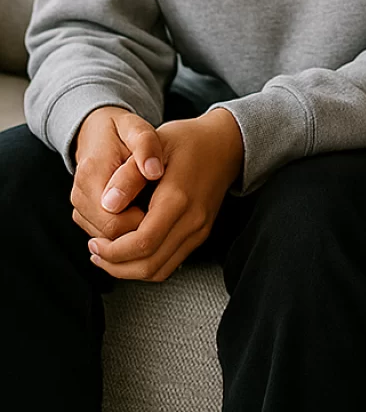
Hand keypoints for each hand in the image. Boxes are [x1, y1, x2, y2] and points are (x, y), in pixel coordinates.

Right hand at [72, 106, 164, 243]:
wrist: (97, 131)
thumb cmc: (123, 130)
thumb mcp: (138, 129)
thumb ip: (146, 147)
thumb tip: (154, 172)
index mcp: (92, 176)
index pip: (114, 221)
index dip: (142, 222)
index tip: (163, 207)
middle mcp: (80, 196)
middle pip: (109, 235)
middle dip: (138, 229)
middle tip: (162, 210)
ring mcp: (80, 207)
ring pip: (106, 238)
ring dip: (131, 231)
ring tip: (153, 208)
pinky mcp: (84, 213)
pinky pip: (104, 234)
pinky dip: (124, 229)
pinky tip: (143, 211)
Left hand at [88, 109, 242, 281]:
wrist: (226, 143)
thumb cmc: (188, 140)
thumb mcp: (155, 144)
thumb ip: (129, 175)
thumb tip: (107, 205)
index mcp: (178, 198)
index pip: (142, 243)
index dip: (112, 250)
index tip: (94, 241)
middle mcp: (193, 220)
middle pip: (149, 265)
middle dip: (115, 265)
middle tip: (96, 250)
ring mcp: (199, 230)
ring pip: (159, 271)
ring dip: (129, 270)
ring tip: (107, 253)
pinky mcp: (201, 234)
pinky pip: (169, 264)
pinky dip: (146, 265)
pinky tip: (130, 250)